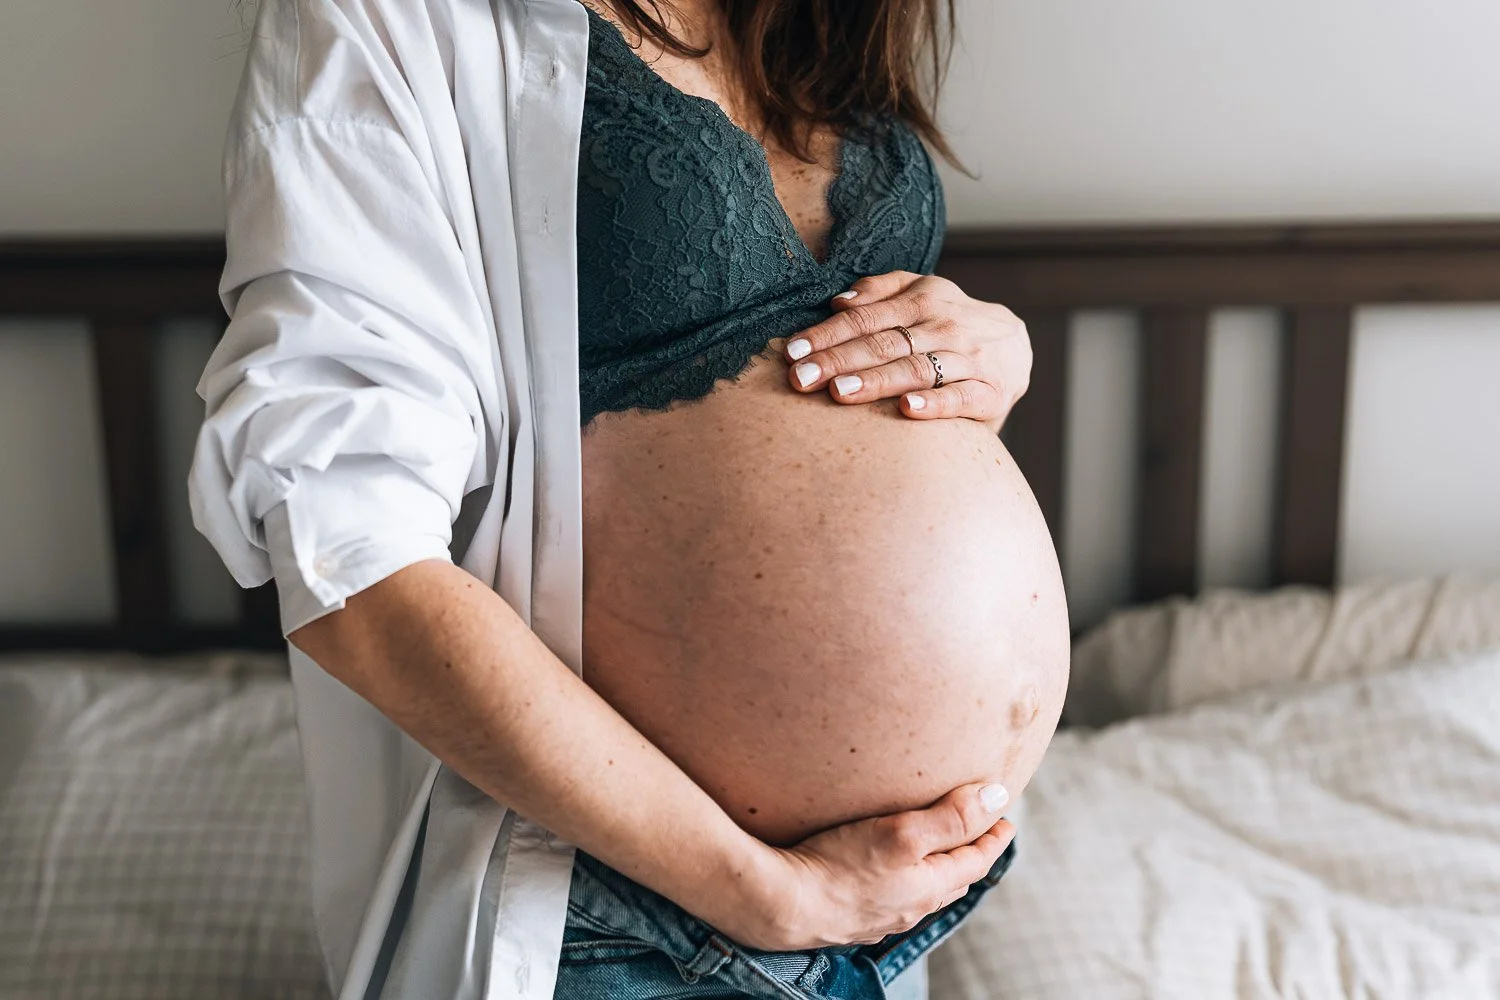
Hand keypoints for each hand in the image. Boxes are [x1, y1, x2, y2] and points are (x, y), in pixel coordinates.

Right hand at [722, 782, 1014, 951]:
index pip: (976, 860)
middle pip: (952, 878)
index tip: (1006, 820)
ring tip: (936, 852)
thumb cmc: (840, 866)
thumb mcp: (902, 833)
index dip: (993, 837)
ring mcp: (879, 916)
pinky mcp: (850, 916)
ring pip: (921, 891)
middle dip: (969, 854)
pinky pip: (890, 898)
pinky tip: (885, 874)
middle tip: (979, 833)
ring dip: (936, 870)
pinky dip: (903, 881)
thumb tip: (999, 799)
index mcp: (930, 886)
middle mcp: (909, 907)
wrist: (779, 905)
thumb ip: (951, 816)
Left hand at [783, 272, 1032, 433]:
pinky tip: (906, 410)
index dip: (827, 335)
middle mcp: (944, 326)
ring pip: (916, 369)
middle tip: (800, 379)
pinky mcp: (990, 393)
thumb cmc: (951, 321)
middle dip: (838, 361)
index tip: (792, 352)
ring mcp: (969, 359)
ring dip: (876, 381)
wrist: (1016, 346)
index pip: (865, 318)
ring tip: (840, 393)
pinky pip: (960, 398)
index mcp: (922, 301)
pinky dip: (935, 404)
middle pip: (883, 344)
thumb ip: (880, 290)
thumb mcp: (922, 292)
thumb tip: (838, 301)